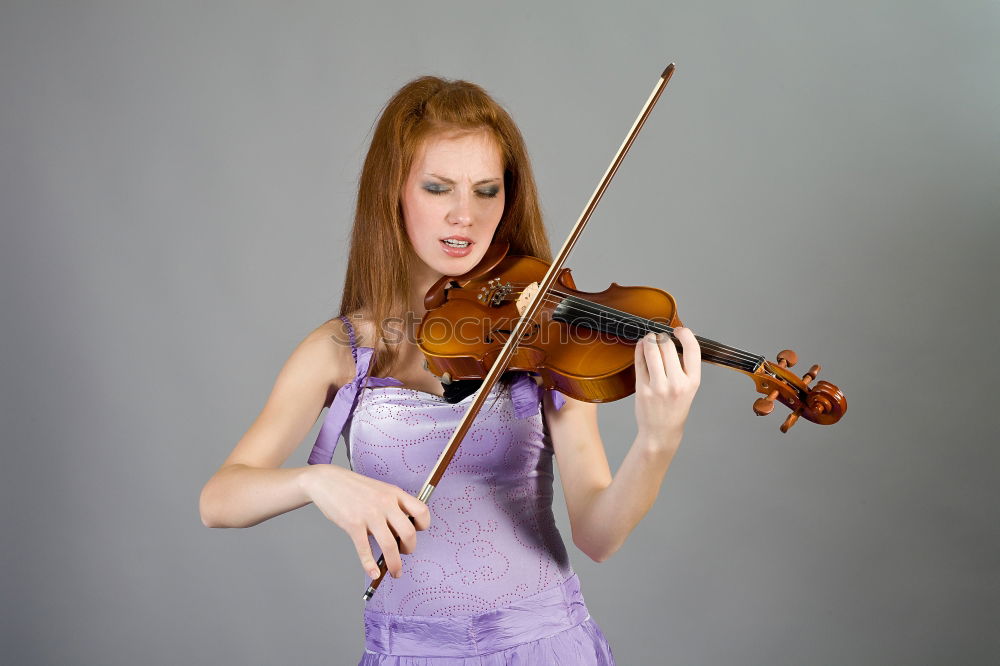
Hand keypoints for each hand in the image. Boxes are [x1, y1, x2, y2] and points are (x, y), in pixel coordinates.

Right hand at [302, 465, 429, 579]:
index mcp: (394, 493)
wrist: (328, 481)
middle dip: (409, 549)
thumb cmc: (354, 487)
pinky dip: (370, 565)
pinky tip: (373, 573)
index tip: (417, 532)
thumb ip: (392, 506)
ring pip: (390, 546)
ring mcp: (369, 514)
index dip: (423, 526)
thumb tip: (400, 532)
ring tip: (395, 571)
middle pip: (408, 533)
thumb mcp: (380, 489)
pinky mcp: (353, 524)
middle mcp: (385, 503)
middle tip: (404, 553)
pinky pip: (365, 550)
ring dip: (395, 564)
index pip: (421, 511)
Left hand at [633, 328, 700, 445]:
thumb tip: (677, 340)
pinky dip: (639, 349)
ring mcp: (658, 387)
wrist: (661, 432)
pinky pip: (639, 362)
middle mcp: (677, 383)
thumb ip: (685, 366)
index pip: (693, 349)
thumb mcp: (689, 388)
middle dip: (662, 336)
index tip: (679, 330)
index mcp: (693, 382)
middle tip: (660, 336)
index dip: (686, 334)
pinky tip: (641, 346)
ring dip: (650, 339)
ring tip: (650, 338)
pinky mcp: (642, 389)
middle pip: (668, 346)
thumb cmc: (675, 408)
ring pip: (652, 351)